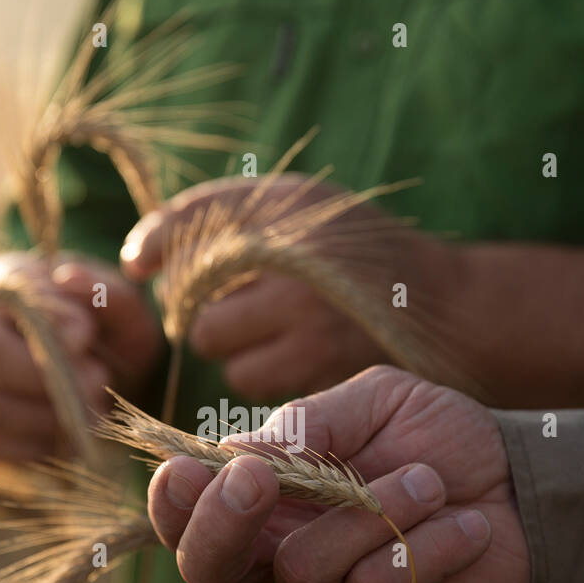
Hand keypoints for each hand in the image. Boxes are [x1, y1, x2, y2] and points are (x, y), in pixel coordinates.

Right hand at [0, 252, 162, 461]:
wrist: (109, 365)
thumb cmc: (110, 326)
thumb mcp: (120, 301)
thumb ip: (100, 288)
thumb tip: (67, 280)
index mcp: (3, 284)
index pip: (5, 304)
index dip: (45, 328)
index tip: (88, 338)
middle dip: (48, 380)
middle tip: (97, 382)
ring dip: (49, 417)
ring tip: (93, 410)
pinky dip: (37, 447)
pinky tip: (71, 436)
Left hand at [120, 175, 456, 400]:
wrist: (446, 305)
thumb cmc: (356, 256)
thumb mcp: (299, 210)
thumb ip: (223, 218)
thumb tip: (138, 261)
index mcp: (290, 203)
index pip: (193, 216)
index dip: (156, 241)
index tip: (138, 263)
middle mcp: (297, 255)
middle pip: (196, 295)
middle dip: (200, 306)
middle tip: (226, 303)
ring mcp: (308, 315)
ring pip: (219, 346)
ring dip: (229, 344)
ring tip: (265, 330)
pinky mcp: (318, 365)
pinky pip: (250, 379)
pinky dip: (257, 371)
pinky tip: (286, 355)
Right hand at [145, 365, 529, 582]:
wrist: (525, 485)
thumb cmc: (441, 438)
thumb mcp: (376, 402)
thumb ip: (310, 423)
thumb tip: (240, 451)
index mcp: (267, 495)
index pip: (190, 513)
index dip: (173, 501)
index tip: (188, 469)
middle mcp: (281, 553)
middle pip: (208, 568)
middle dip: (220, 524)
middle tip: (257, 481)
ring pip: (302, 570)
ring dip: (371, 514)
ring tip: (432, 482)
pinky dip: (422, 551)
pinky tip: (465, 528)